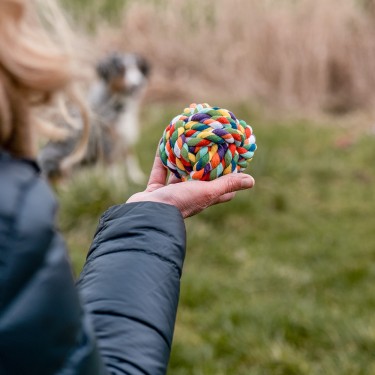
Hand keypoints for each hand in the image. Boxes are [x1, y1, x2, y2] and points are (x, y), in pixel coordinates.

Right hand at [126, 149, 254, 217]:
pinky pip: (160, 170)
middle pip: (199, 177)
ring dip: (181, 157)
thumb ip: (226, 184)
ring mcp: (170, 194)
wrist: (146, 213)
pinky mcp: (154, 190)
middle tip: (208, 143)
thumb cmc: (180, 202)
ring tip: (187, 139)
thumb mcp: (206, 192)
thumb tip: (252, 181)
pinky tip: (165, 141)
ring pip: (177, 172)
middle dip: (203, 161)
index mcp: (203, 198)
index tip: (233, 160)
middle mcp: (188, 196)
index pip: (222, 190)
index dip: (228, 177)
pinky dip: (162, 156)